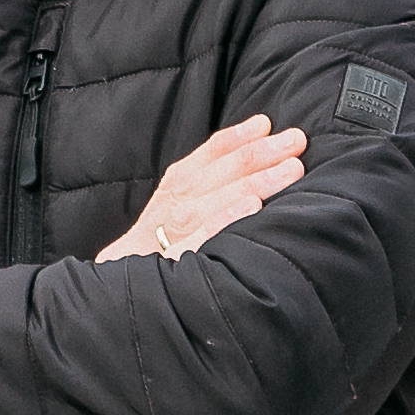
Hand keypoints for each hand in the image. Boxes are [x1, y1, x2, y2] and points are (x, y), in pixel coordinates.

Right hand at [95, 116, 306, 262]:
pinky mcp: (178, 263)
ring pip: (219, 199)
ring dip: (256, 180)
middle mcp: (175, 206)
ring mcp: (175, 234)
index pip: (209, 154)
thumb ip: (204, 188)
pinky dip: (227, 218)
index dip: (239, 136)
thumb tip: (251, 164)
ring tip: (290, 170)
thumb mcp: (170, 210)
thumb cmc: (154, 248)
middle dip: (261, 153)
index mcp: (175, 188)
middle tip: (296, 141)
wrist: (118, 289)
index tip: (267, 124)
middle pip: (221, 172)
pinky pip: (204, 237)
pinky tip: (254, 208)